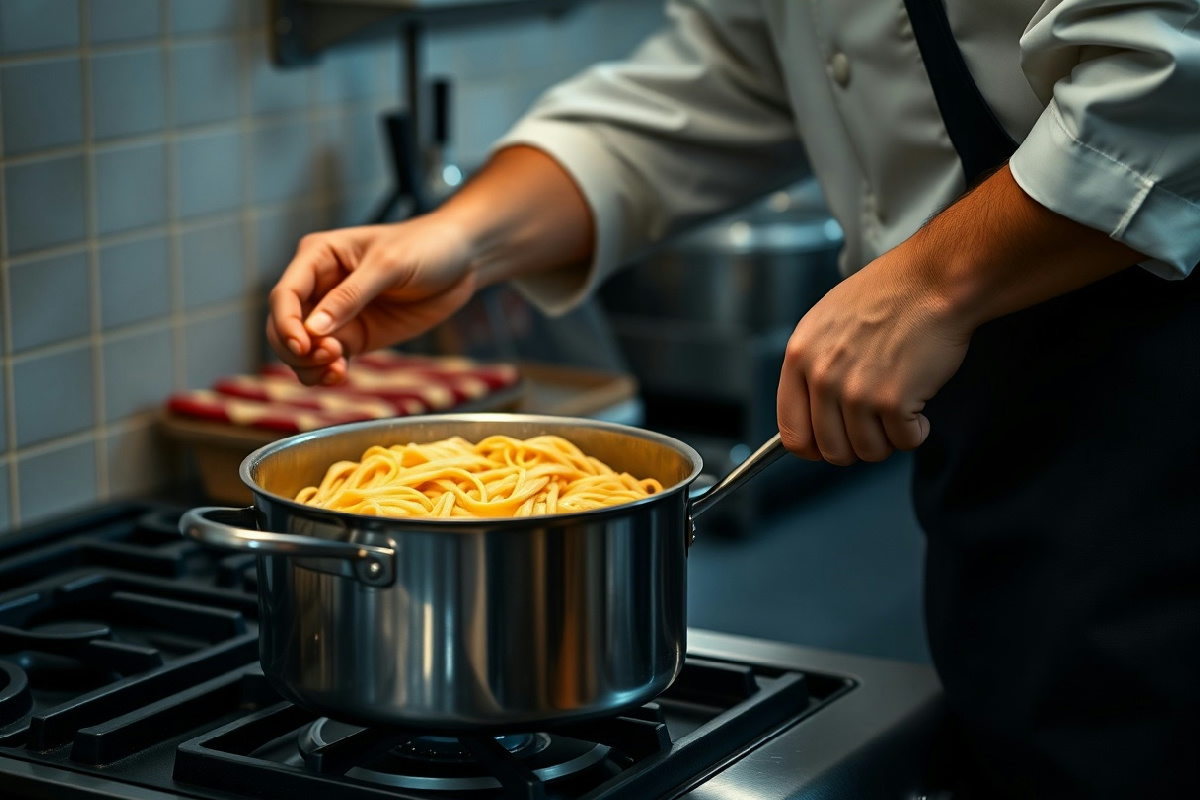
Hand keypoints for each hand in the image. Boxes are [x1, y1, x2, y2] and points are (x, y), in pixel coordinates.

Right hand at [267, 214, 477, 385]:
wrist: (461, 261)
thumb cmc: (425, 247)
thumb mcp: (389, 264)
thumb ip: (351, 295)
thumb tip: (314, 329)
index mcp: (317, 256)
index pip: (285, 295)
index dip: (286, 323)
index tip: (303, 346)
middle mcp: (318, 286)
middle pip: (283, 326)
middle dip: (296, 349)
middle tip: (330, 358)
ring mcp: (335, 315)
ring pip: (300, 349)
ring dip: (308, 366)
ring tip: (337, 370)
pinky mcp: (354, 337)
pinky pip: (326, 361)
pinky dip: (325, 372)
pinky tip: (340, 374)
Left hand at [777, 243, 972, 464]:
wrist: (933, 280)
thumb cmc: (888, 294)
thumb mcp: (826, 321)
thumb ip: (813, 366)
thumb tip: (813, 411)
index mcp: (799, 356)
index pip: (791, 431)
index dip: (813, 448)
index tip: (829, 445)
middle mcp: (822, 377)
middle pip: (831, 450)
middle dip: (857, 444)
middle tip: (875, 424)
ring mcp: (856, 392)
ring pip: (868, 452)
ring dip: (889, 439)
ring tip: (900, 409)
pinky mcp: (893, 401)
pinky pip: (904, 442)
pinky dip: (917, 432)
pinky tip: (920, 407)